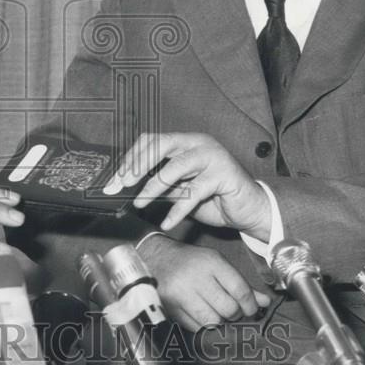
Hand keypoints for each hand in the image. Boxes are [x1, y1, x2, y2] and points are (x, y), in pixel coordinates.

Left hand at [116, 132, 271, 239]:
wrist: (249, 209)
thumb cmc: (214, 197)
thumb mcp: (180, 189)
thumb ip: (160, 184)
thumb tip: (128, 188)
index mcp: (185, 142)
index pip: (151, 141)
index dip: (131, 158)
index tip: (116, 180)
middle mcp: (198, 143)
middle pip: (160, 145)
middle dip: (137, 165)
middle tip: (123, 185)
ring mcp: (213, 157)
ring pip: (175, 168)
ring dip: (153, 188)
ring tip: (140, 204)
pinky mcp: (224, 175)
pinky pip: (193, 193)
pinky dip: (177, 210)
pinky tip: (166, 223)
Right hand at [137, 235, 271, 330]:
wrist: (156, 258)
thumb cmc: (192, 262)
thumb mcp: (217, 265)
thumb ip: (242, 284)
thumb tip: (266, 302)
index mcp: (211, 262)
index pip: (240, 290)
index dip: (250, 305)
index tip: (251, 309)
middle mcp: (196, 277)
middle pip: (228, 309)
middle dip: (234, 314)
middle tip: (231, 311)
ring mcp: (181, 293)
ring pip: (213, 322)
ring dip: (219, 321)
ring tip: (215, 311)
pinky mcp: (170, 308)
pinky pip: (196, 328)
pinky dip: (202, 326)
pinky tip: (200, 313)